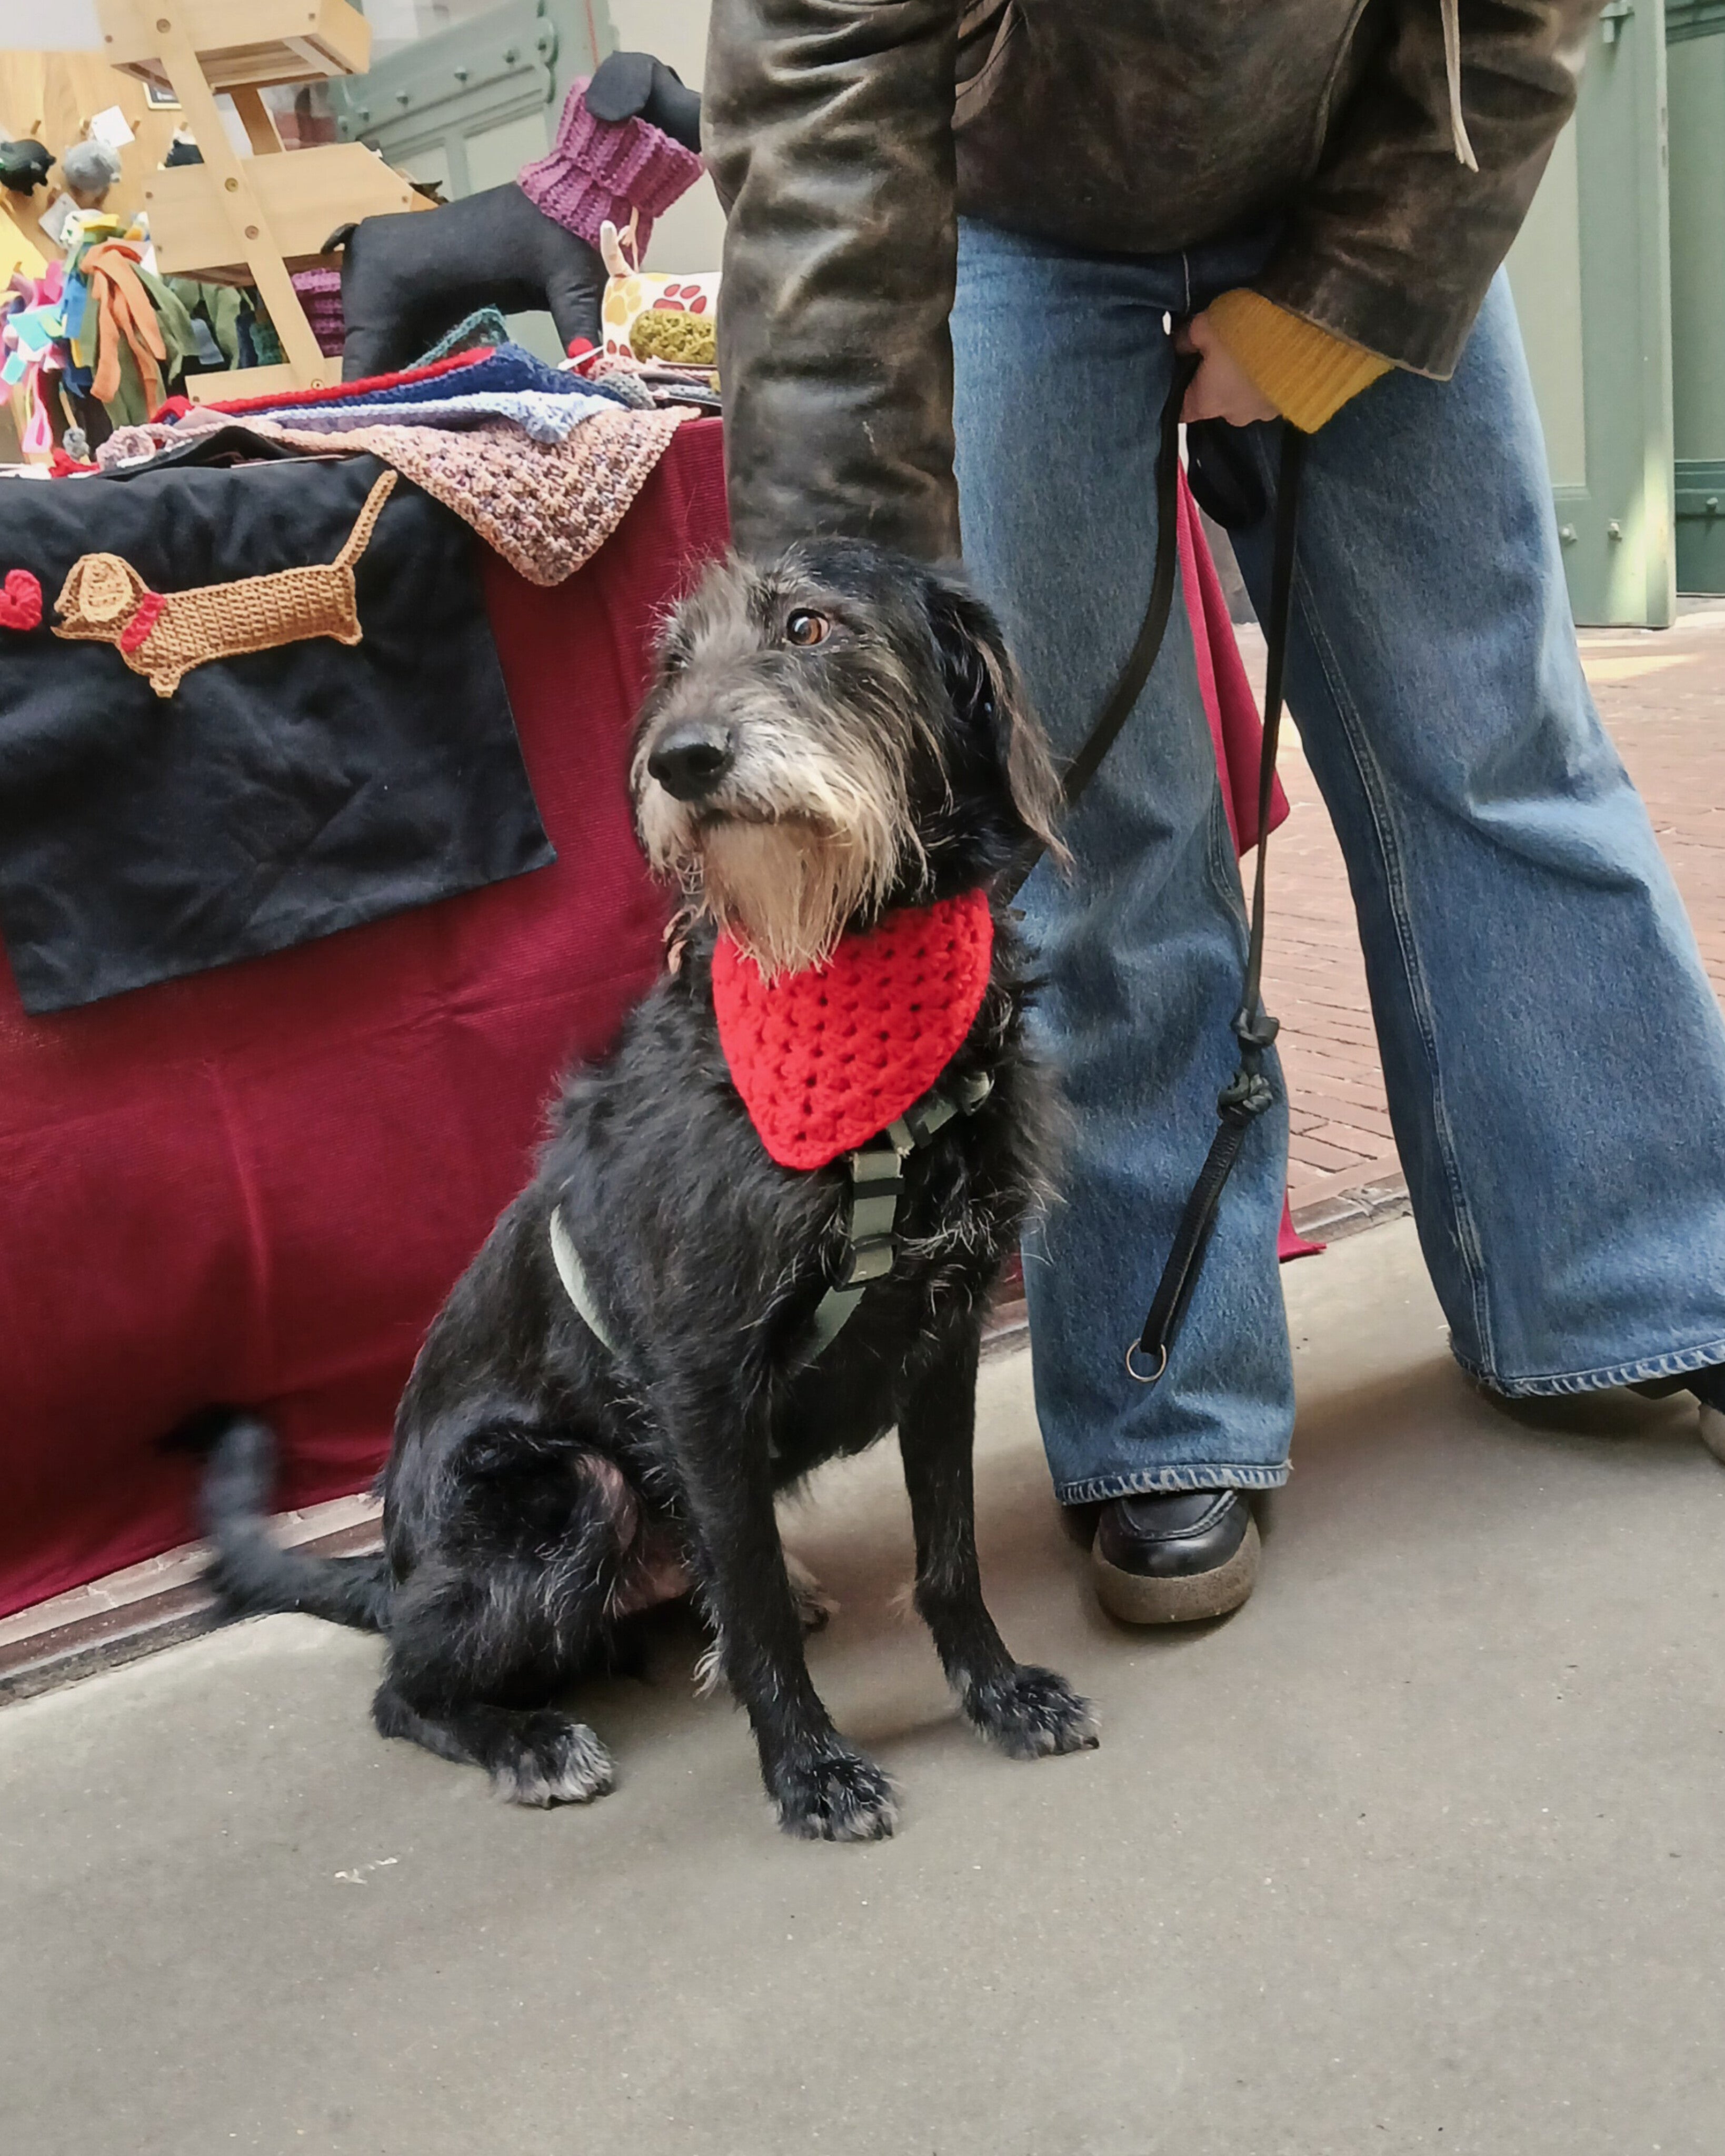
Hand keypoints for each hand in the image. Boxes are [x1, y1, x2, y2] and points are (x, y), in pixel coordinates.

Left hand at [1176, 311, 1278, 427]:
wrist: (1305, 333)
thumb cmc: (1244, 333)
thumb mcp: (1205, 326)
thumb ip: (1186, 339)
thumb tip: (1177, 344)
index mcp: (1206, 404)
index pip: (1180, 410)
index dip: (1178, 391)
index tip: (1181, 371)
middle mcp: (1232, 417)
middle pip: (1214, 401)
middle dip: (1214, 380)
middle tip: (1220, 350)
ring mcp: (1263, 413)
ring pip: (1243, 397)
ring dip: (1243, 379)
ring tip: (1249, 350)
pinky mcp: (1287, 403)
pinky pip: (1268, 392)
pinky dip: (1265, 378)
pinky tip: (1270, 356)